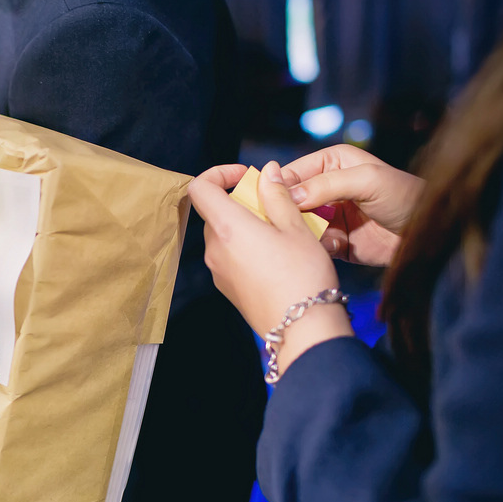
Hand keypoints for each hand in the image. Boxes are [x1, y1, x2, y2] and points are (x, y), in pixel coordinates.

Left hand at [188, 162, 343, 335]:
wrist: (302, 329)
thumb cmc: (303, 275)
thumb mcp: (296, 228)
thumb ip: (277, 196)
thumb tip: (267, 171)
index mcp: (226, 228)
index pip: (199, 188)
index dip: (218, 174)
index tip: (246, 176)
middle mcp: (214, 249)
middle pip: (215, 212)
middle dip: (242, 202)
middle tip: (276, 207)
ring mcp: (217, 271)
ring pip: (224, 234)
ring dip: (246, 225)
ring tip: (282, 234)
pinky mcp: (226, 287)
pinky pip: (230, 256)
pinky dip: (246, 246)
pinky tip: (277, 256)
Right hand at [281, 144, 424, 266]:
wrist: (432, 234)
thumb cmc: (406, 197)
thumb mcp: (367, 180)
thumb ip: (326, 185)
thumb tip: (289, 196)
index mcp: (331, 163)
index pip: (292, 173)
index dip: (277, 187)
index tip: (267, 202)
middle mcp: (326, 189)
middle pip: (290, 200)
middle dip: (286, 212)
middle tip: (283, 222)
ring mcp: (330, 216)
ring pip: (299, 224)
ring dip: (303, 231)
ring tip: (313, 235)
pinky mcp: (336, 242)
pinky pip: (316, 244)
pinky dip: (319, 246)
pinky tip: (336, 245)